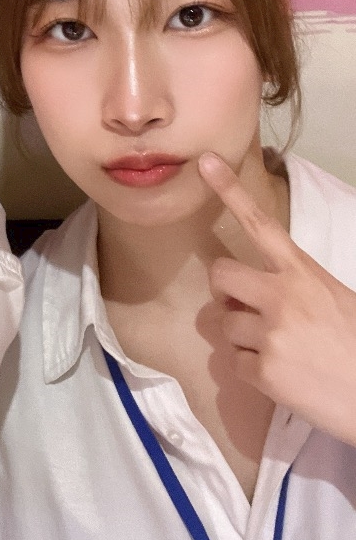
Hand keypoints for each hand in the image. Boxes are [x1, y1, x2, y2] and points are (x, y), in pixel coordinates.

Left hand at [199, 151, 355, 446]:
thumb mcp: (334, 298)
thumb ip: (294, 287)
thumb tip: (255, 293)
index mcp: (303, 273)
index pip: (261, 224)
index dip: (230, 191)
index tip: (206, 162)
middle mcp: (282, 296)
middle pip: (221, 275)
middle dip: (225, 291)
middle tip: (244, 305)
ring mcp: (270, 333)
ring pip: (225, 323)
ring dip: (243, 337)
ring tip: (280, 350)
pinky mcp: (264, 371)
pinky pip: (234, 363)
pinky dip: (252, 371)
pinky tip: (282, 376)